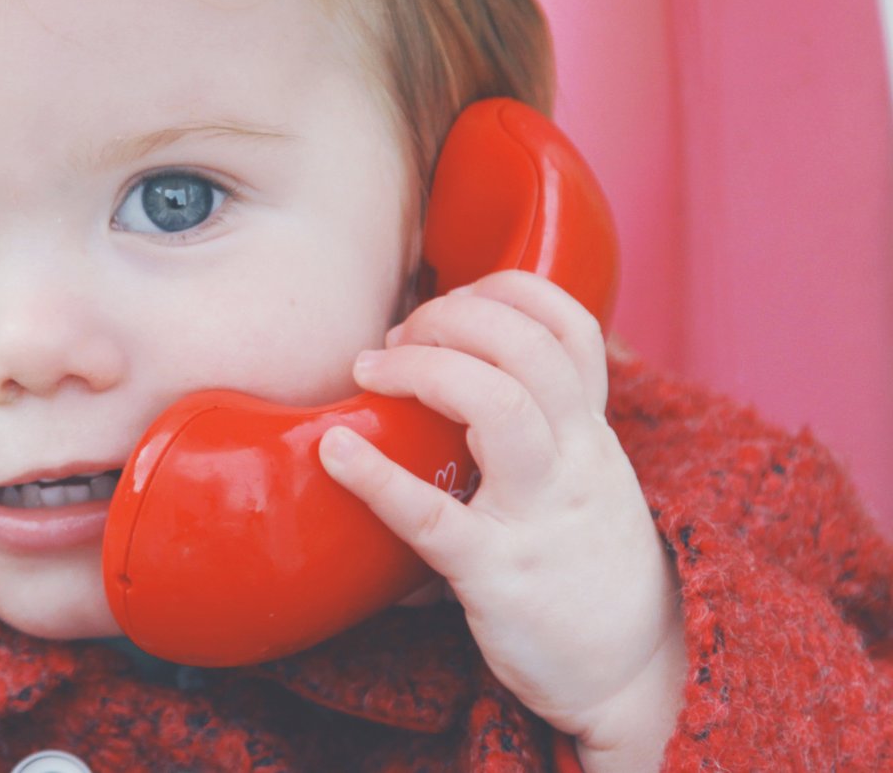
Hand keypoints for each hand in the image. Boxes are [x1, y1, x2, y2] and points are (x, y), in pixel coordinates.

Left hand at [318, 270, 685, 772]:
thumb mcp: (585, 481)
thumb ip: (539, 427)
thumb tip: (455, 377)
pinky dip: (378, 478)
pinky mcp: (498, 573)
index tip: (449, 301)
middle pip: (526, 346)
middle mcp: (575, 458)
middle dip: (451, 317)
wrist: (633, 675)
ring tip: (368, 370)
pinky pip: (435, 517)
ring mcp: (538, 513)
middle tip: (395, 337)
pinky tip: (335, 451)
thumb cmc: (587, 566)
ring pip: (499, 404)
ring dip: (423, 368)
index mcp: (589, 433)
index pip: (569, 326)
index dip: (504, 293)